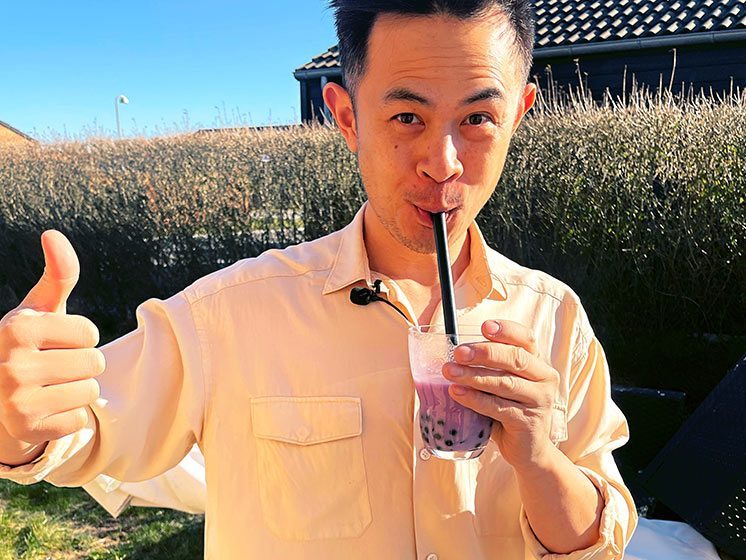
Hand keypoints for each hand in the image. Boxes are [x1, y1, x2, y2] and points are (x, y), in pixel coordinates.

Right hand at [0, 231, 104, 446]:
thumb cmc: (28, 345)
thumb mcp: (40, 310)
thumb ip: (57, 275)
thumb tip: (52, 233)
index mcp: (17, 328)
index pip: (90, 333)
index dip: (80, 338)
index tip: (55, 342)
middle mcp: (11, 364)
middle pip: (94, 362)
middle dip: (81, 365)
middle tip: (52, 368)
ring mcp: (16, 400)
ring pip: (90, 391)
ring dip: (78, 390)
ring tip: (49, 388)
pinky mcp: (27, 429)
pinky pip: (80, 420)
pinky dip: (68, 417)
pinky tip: (45, 411)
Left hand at [442, 320, 558, 469]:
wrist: (529, 450)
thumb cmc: (510, 410)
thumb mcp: (504, 384)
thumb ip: (490, 368)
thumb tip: (455, 353)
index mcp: (538, 363)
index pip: (526, 339)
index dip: (506, 330)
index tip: (484, 326)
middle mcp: (544, 379)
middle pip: (515, 358)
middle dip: (484, 353)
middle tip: (458, 352)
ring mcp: (539, 401)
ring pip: (504, 383)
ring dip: (474, 376)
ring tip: (449, 372)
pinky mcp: (529, 422)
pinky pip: (498, 407)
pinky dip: (475, 399)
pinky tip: (457, 392)